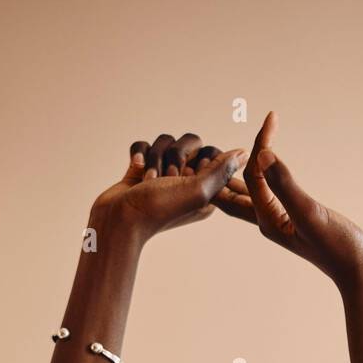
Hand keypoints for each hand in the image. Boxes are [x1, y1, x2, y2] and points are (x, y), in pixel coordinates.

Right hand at [92, 133, 247, 242]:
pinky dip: (139, 154)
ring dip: (154, 158)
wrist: (118, 220)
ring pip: (165, 142)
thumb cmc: (158, 210)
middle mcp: (187, 182)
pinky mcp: (143, 170)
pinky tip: (136, 170)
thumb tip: (245, 153)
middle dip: (174, 157)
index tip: (189, 175)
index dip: (199, 158)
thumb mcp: (198, 191)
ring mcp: (163, 175)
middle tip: (166, 179)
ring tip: (148, 181)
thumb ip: (221, 170)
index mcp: (206, 191)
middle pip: (188, 143)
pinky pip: (144, 145)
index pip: (212, 153)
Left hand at [213, 112, 362, 286]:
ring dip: (237, 175)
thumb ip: (285, 184)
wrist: (357, 269)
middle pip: (232, 193)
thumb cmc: (336, 246)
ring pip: (248, 195)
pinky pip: (268, 197)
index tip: (272, 118)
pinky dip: (261, 180)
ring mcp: (280, 222)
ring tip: (226, 157)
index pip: (253, 175)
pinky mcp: (294, 220)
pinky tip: (265, 173)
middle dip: (221, 171)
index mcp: (266, 220)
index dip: (260, 144)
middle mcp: (267, 221)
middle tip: (210, 148)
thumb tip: (261, 155)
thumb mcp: (309, 212)